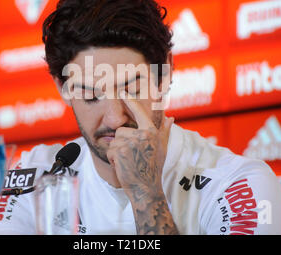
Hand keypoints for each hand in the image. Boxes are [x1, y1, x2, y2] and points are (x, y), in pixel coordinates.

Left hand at [107, 91, 176, 233]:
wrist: (146, 188)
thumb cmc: (154, 167)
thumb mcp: (162, 147)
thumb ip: (164, 130)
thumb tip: (170, 117)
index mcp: (151, 131)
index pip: (138, 112)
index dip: (129, 101)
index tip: (121, 91)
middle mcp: (142, 135)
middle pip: (122, 130)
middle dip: (123, 143)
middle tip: (133, 156)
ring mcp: (130, 143)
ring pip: (115, 141)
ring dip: (117, 152)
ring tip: (128, 161)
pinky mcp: (120, 152)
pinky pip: (110, 150)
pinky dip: (113, 159)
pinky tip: (123, 166)